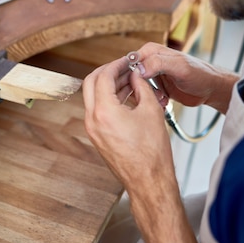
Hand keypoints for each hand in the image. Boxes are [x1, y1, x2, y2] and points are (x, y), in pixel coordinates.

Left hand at [82, 56, 173, 192]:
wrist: (149, 181)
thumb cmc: (152, 151)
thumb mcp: (151, 111)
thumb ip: (141, 87)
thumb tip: (136, 75)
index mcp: (104, 111)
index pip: (103, 76)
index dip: (116, 65)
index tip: (127, 61)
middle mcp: (92, 119)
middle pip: (90, 83)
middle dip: (107, 71)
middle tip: (124, 67)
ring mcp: (92, 129)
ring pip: (93, 96)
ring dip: (108, 85)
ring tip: (129, 81)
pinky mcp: (96, 136)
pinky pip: (97, 110)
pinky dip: (108, 99)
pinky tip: (126, 96)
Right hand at [131, 42, 238, 113]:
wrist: (211, 89)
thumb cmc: (200, 74)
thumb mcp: (179, 66)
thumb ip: (158, 64)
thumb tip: (138, 69)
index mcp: (152, 51)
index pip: (130, 61)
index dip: (130, 74)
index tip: (136, 86)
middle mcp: (150, 61)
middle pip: (131, 75)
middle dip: (139, 88)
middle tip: (150, 95)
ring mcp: (153, 75)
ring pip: (138, 87)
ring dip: (147, 96)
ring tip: (161, 99)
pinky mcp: (157, 87)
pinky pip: (146, 95)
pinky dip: (152, 101)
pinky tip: (164, 103)